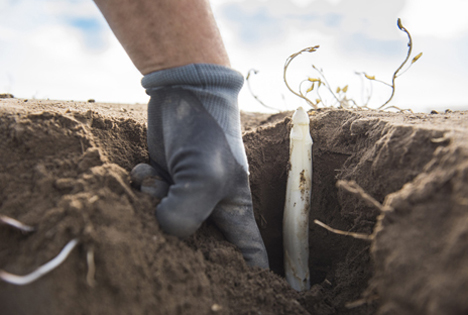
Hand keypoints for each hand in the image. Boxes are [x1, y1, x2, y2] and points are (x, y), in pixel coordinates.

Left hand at [131, 86, 268, 268]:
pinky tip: (145, 168)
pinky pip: (146, 203)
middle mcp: (212, 211)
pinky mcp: (164, 184)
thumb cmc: (207, 130)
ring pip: (164, 224)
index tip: (235, 293)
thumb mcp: (205, 173)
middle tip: (165, 213)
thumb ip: (187, 212)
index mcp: (235, 215)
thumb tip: (161, 230)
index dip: (249, 282)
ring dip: (153, 203)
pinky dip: (141, 188)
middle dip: (175, 239)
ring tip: (157, 177)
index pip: (251, 261)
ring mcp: (186, 197)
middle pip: (195, 248)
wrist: (183, 92)